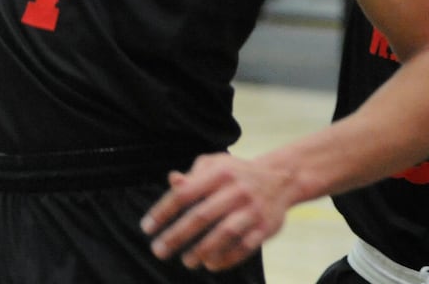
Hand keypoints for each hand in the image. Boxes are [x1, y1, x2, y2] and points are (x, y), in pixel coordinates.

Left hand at [139, 153, 292, 271]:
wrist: (281, 178)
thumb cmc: (236, 172)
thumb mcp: (214, 164)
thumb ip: (193, 175)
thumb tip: (172, 181)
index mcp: (218, 173)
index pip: (184, 193)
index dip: (163, 211)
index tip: (147, 227)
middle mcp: (235, 191)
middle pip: (201, 216)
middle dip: (177, 235)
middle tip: (158, 250)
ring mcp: (251, 210)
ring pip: (224, 233)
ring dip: (202, 250)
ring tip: (186, 261)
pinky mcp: (265, 228)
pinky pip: (244, 247)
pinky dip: (227, 258)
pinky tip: (211, 264)